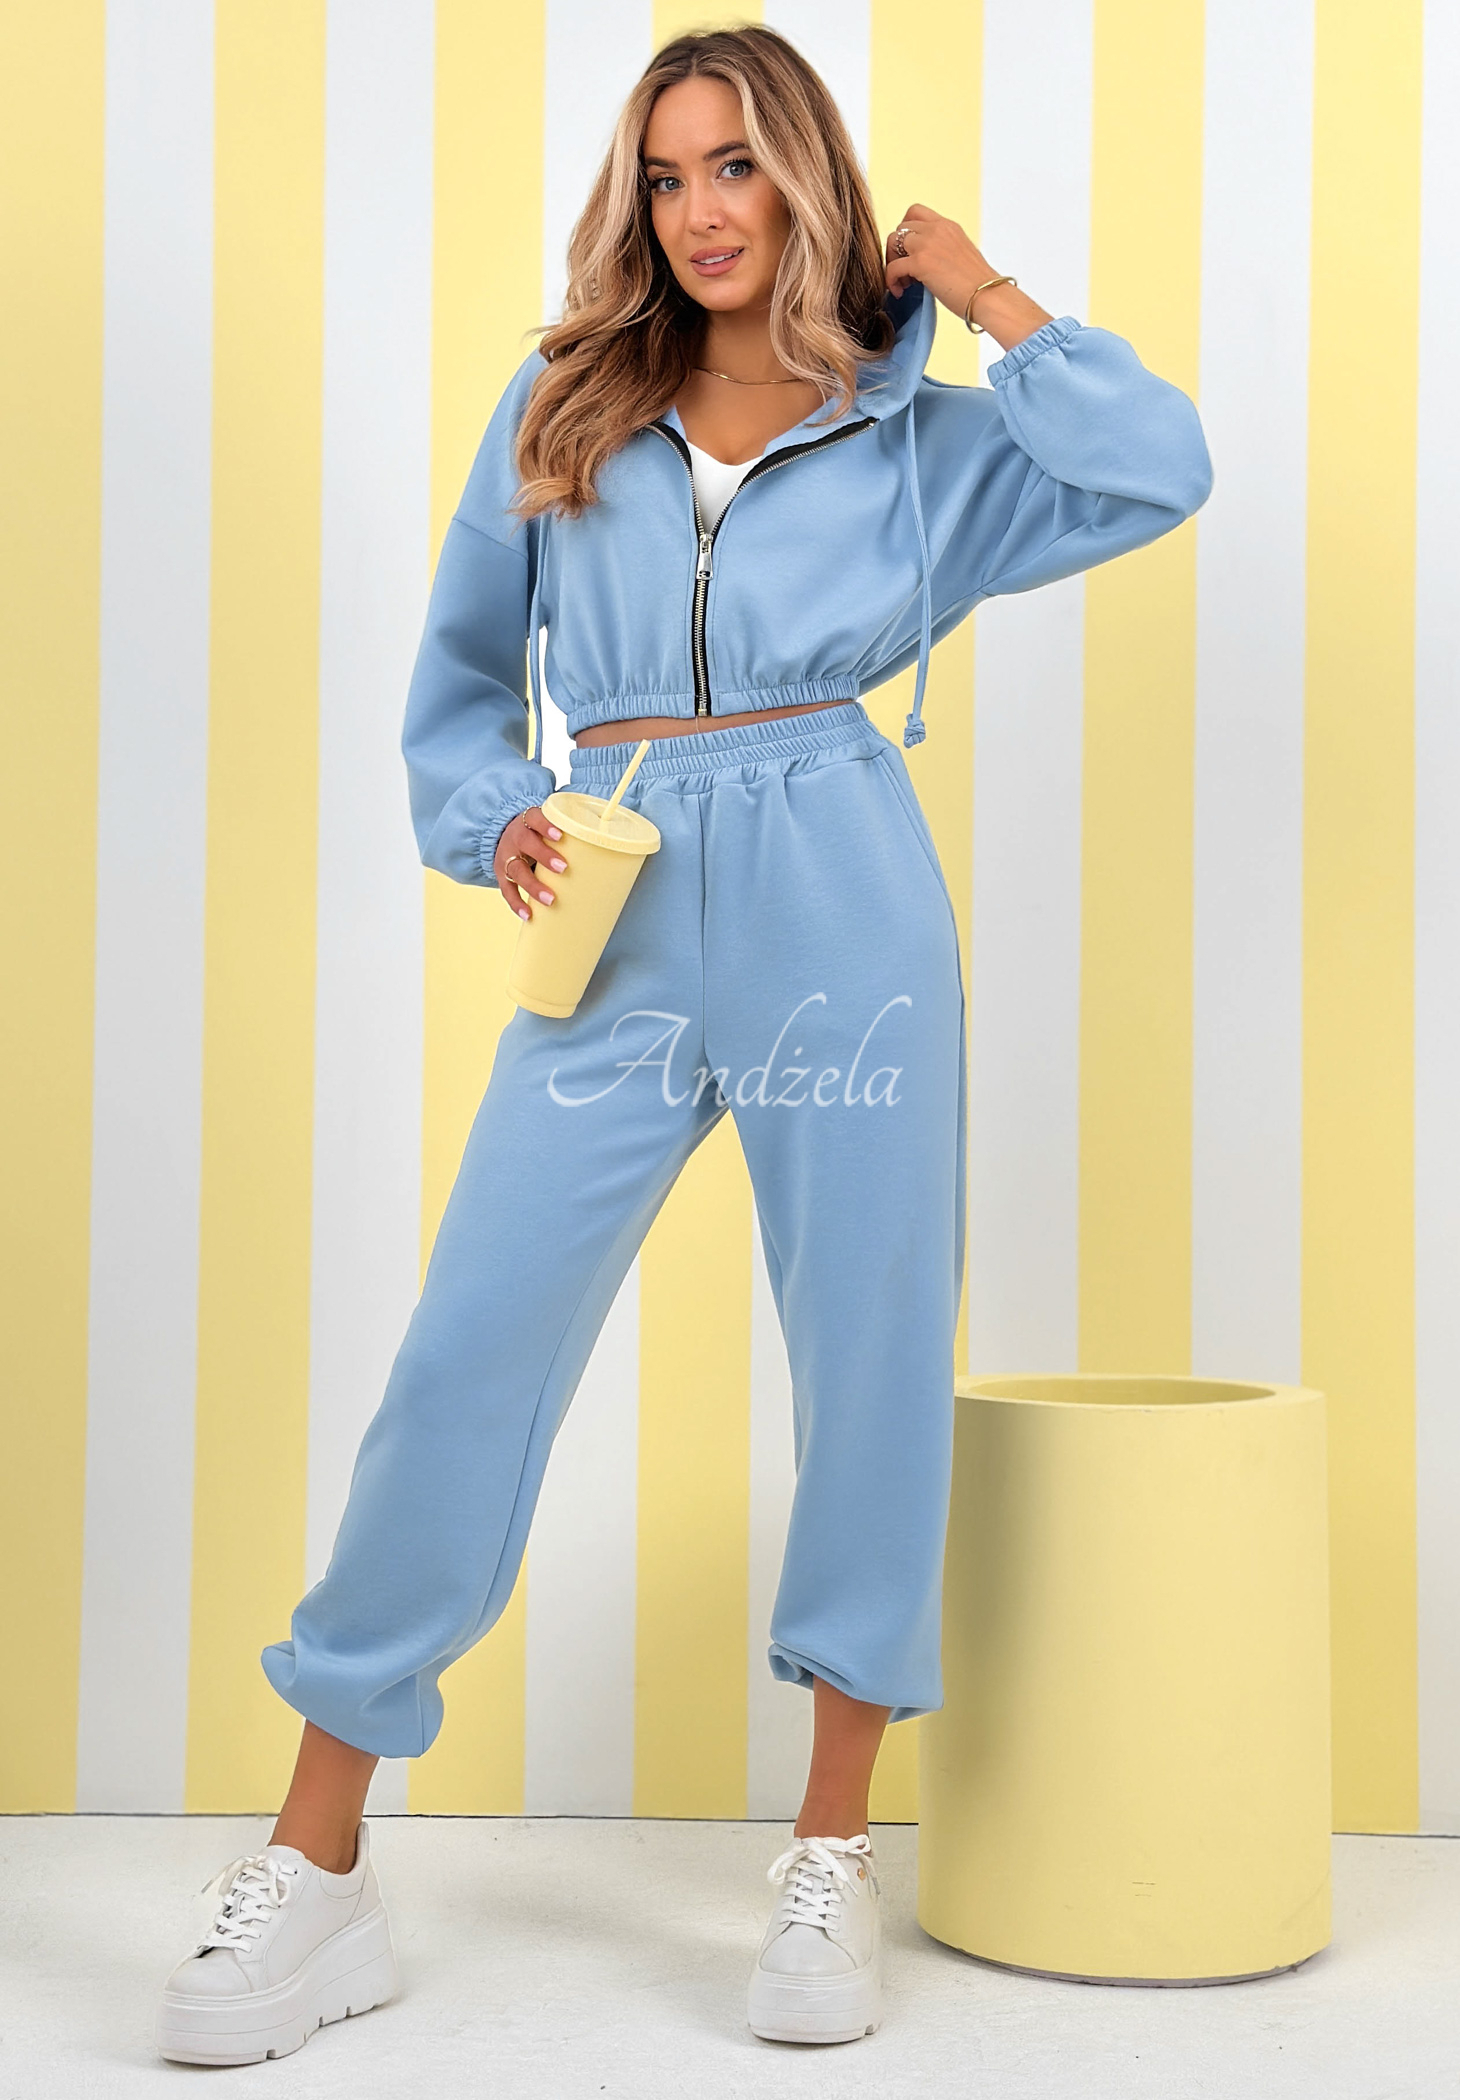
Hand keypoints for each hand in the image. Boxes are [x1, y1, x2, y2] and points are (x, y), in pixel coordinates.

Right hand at [494, 806, 567, 920]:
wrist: (503, 835)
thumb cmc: (538, 834)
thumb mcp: (551, 826)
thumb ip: (574, 833)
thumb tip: (623, 848)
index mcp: (529, 822)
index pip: (535, 818)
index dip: (546, 826)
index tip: (561, 836)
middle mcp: (516, 837)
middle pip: (526, 843)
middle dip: (544, 855)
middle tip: (563, 868)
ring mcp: (506, 857)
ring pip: (516, 870)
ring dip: (532, 885)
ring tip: (550, 899)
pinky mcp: (502, 875)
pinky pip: (507, 891)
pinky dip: (517, 903)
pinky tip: (529, 915)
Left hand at [884, 204, 1053, 348]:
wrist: (989, 296)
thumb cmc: (979, 285)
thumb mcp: (961, 255)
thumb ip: (942, 250)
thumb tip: (926, 263)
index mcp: (948, 226)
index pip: (915, 213)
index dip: (906, 231)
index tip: (910, 252)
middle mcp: (937, 229)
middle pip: (900, 227)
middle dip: (897, 249)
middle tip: (905, 271)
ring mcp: (927, 244)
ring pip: (892, 241)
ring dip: (892, 262)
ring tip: (904, 282)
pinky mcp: (920, 262)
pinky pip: (893, 266)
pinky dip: (891, 280)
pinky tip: (899, 291)